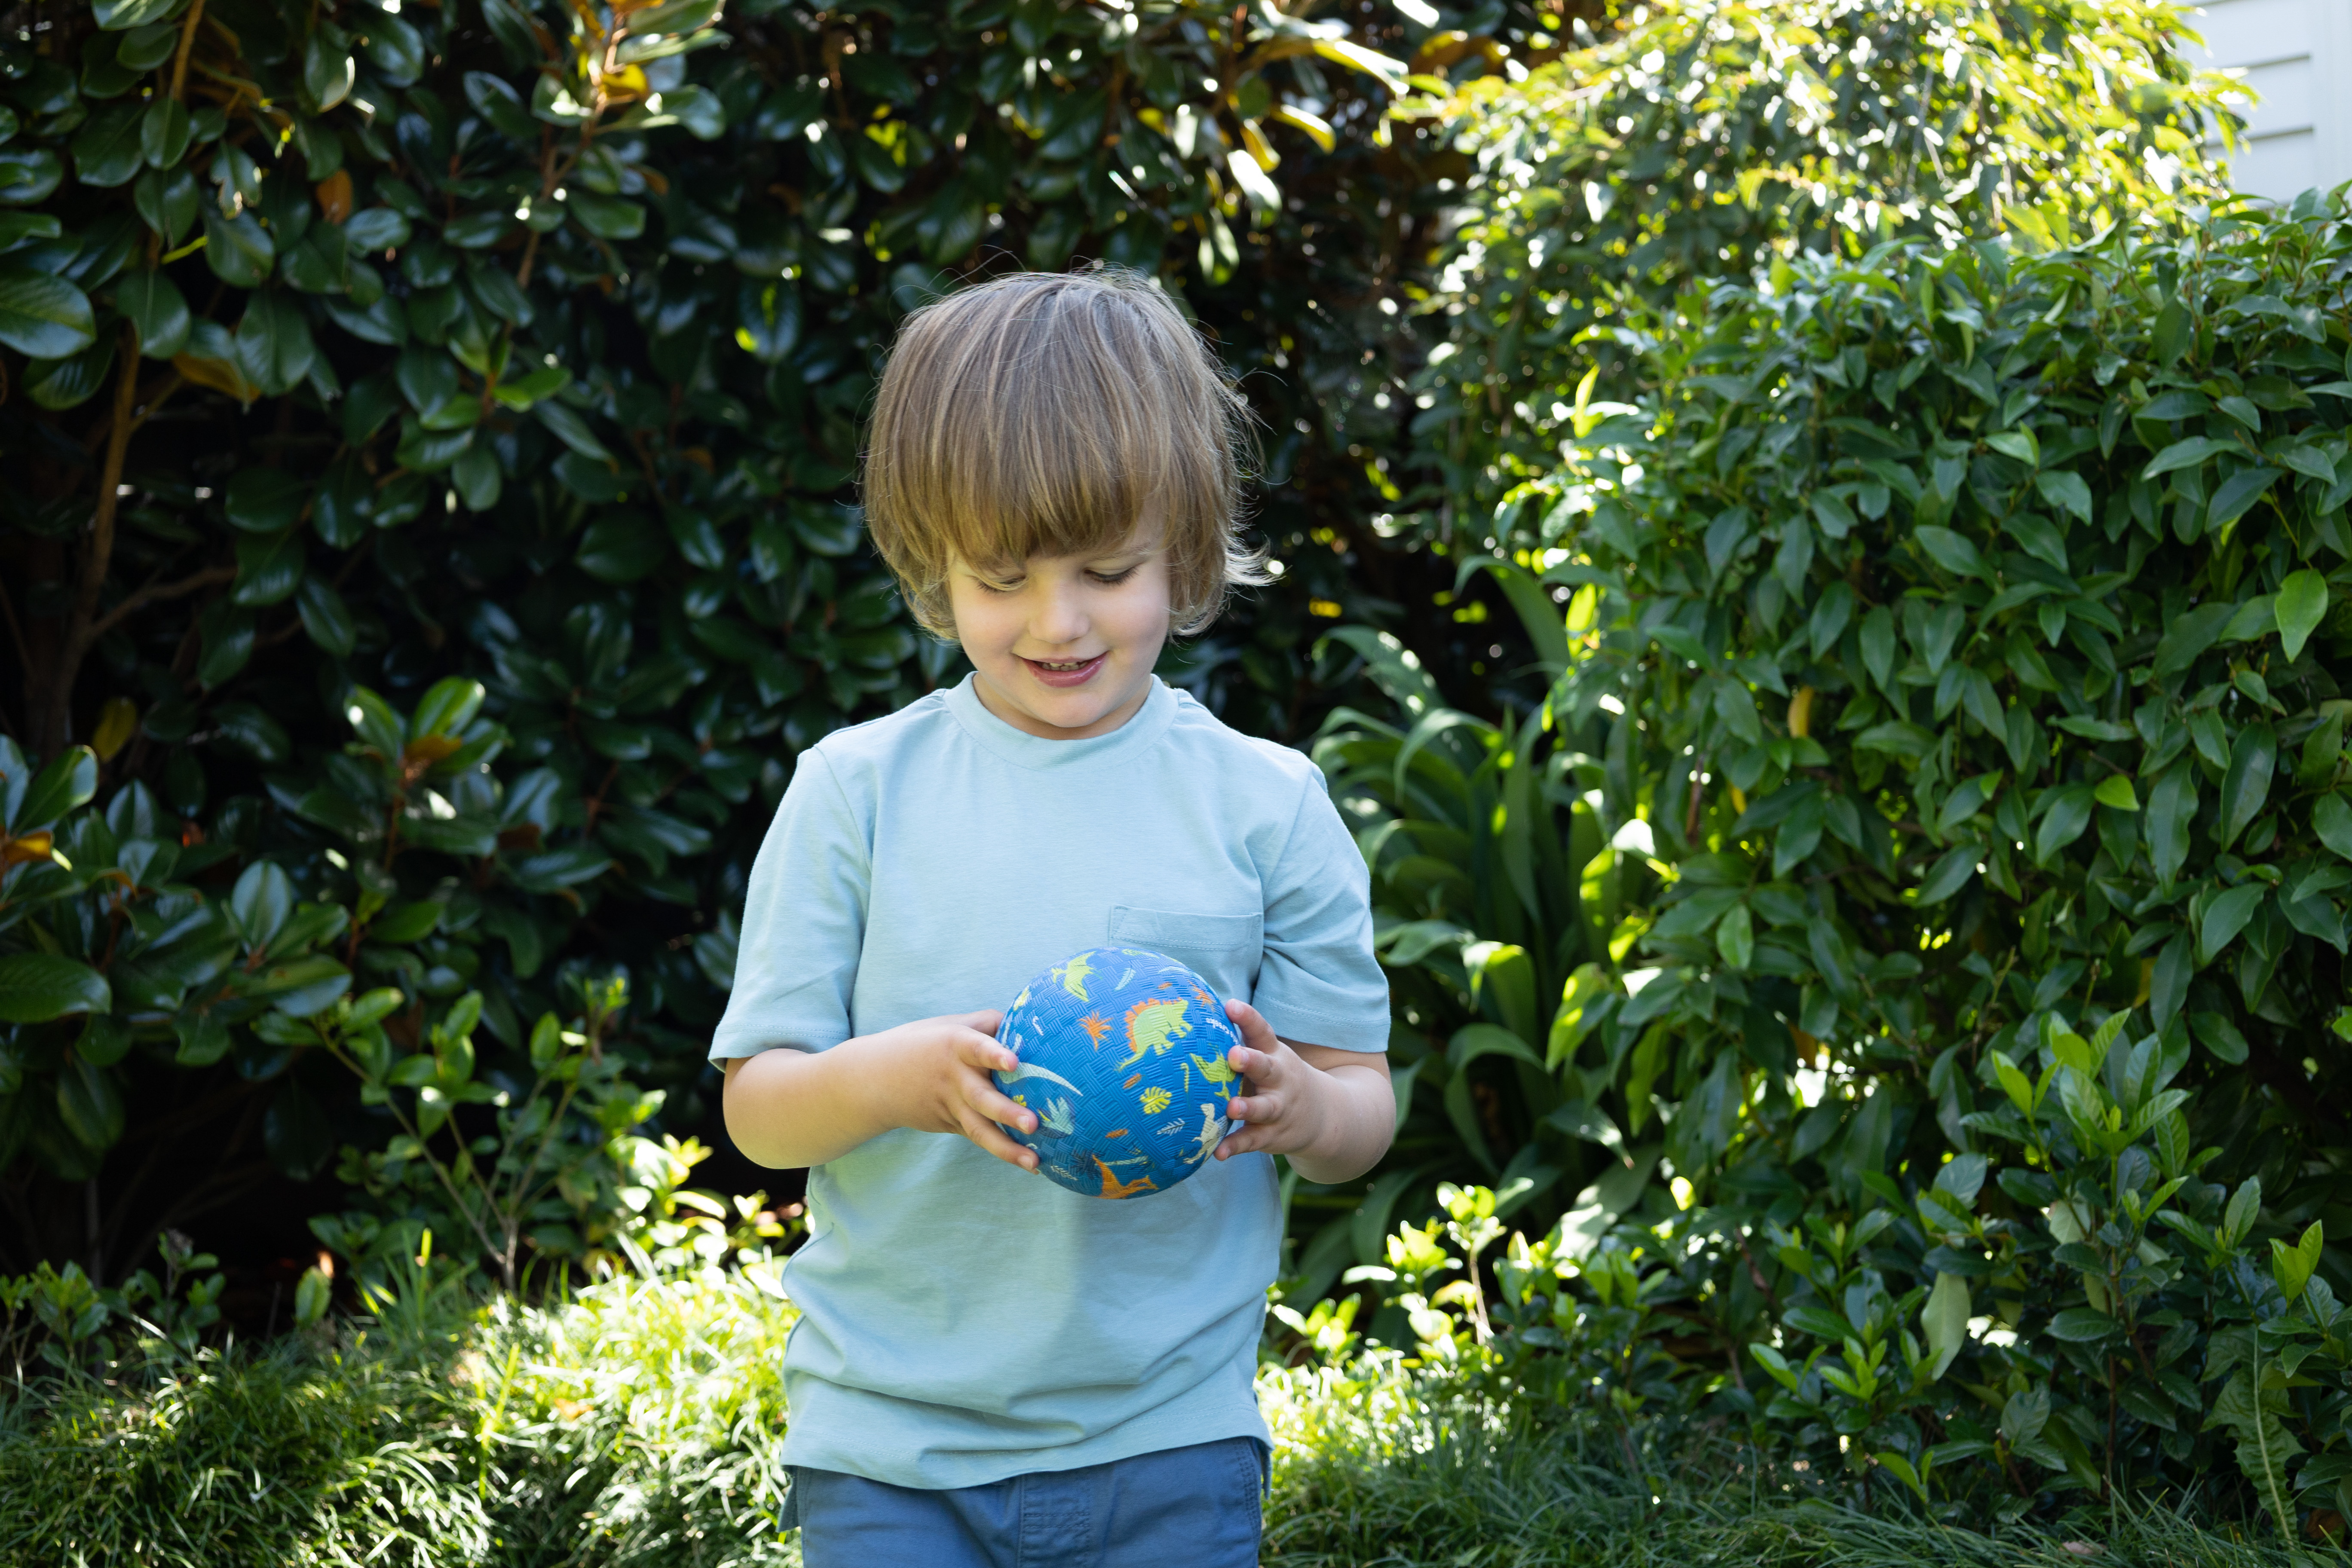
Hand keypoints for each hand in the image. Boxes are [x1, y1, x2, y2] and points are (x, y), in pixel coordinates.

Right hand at [855, 1009, 1039, 1170]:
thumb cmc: (923, 1044)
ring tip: (1034, 1160)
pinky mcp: (951, 1125)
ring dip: (1007, 1147)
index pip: (975, 1048)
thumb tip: (1029, 1023)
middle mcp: (953, 1078)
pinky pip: (979, 1136)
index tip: (1013, 1061)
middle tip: (1033, 1123)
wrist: (874, 1079)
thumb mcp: (949, 1025)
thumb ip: (987, 1024)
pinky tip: (1030, 1161)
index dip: (994, 1054)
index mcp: (955, 1045)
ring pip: (979, 1129)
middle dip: (1007, 1112)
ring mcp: (950, 1106)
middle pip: (981, 1098)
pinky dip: (1003, 1149)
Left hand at [1211, 1000, 1341, 1162]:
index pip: (1262, 1032)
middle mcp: (1278, 1079)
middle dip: (1252, 1061)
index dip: (1248, 1018)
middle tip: (1235, 1055)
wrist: (1323, 1116)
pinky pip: (1252, 1141)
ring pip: (1264, 1108)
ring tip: (1231, 1107)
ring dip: (1248, 1108)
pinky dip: (1236, 1146)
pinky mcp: (1271, 1134)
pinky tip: (1218, 1152)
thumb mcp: (1269, 1057)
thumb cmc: (1277, 1078)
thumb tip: (1195, 1020)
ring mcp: (1277, 1108)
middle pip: (1267, 1068)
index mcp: (1274, 1055)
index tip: (1231, 1005)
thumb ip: (1241, 1041)